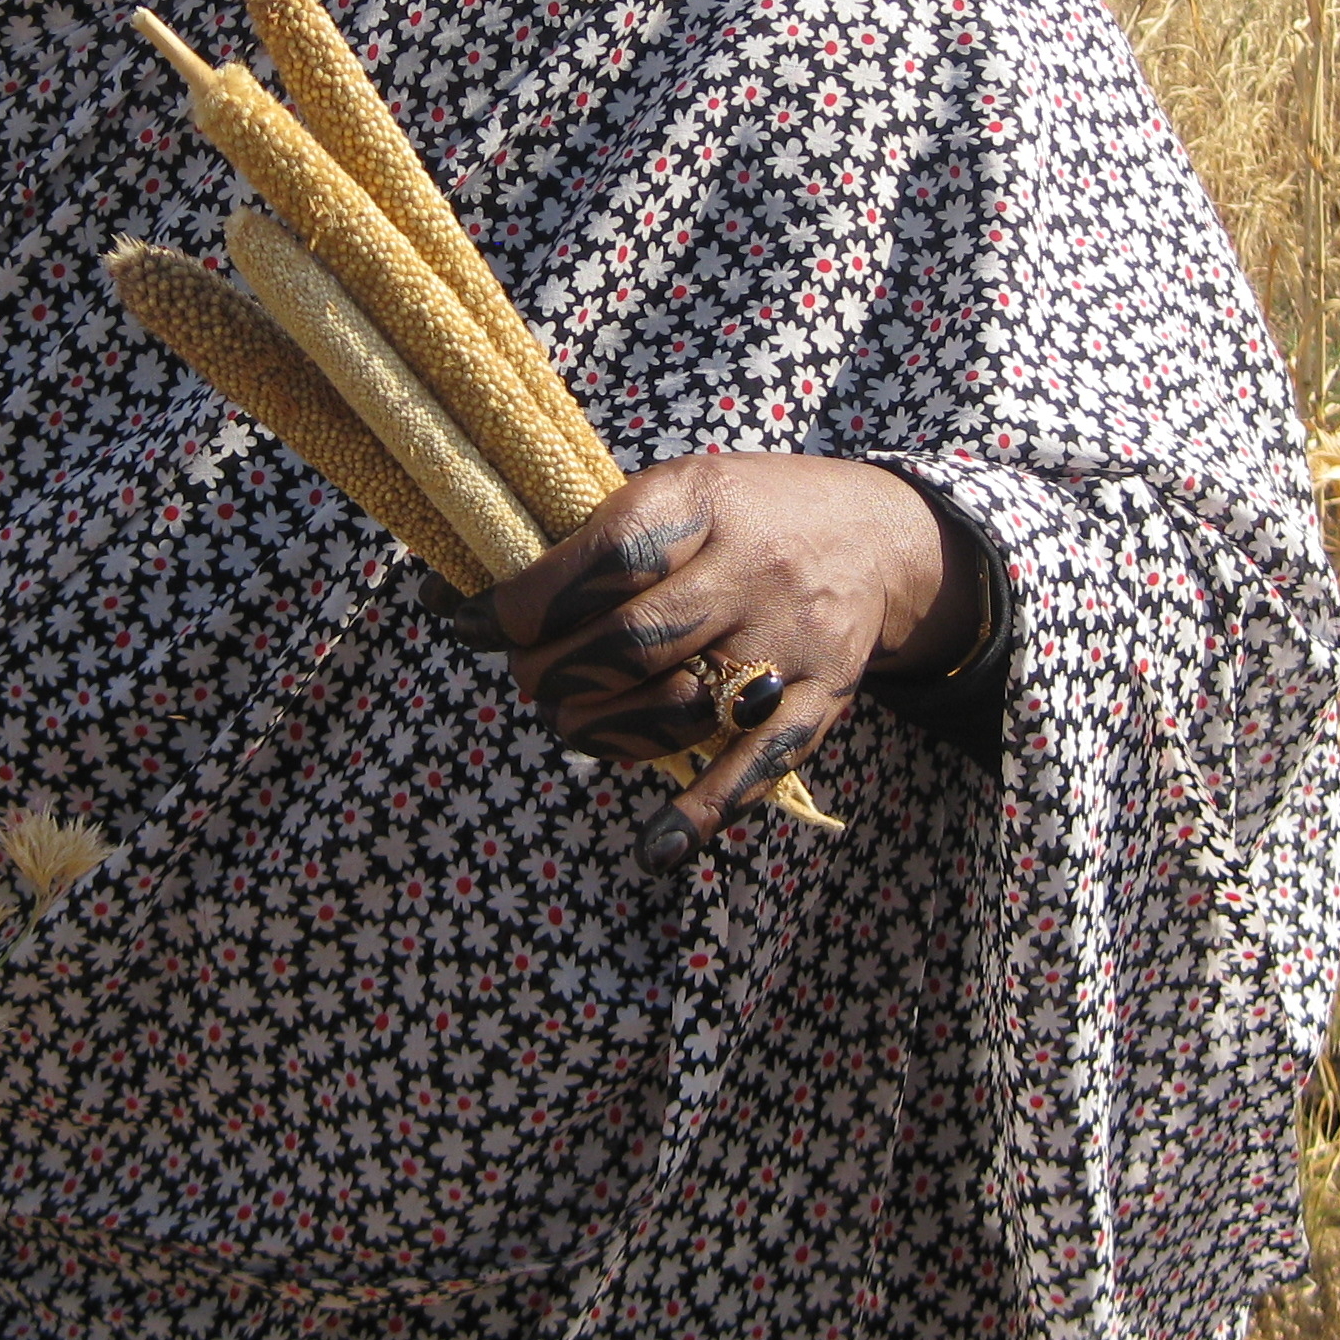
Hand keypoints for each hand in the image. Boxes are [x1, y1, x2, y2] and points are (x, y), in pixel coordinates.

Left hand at [431, 453, 984, 873]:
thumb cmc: (748, 516)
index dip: (529, 601)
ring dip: (599, 730)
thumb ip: (595, 538)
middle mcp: (753, 572)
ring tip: (568, 718)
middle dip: (552, 671)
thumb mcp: (681, 489)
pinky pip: (759, 766)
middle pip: (633, 641)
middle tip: (527, 677)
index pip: (607, 559)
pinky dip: (704, 813)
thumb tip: (461, 597)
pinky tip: (655, 849)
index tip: (478, 621)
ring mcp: (789, 641)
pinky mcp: (817, 701)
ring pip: (680, 709)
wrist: (878, 540)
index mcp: (706, 504)